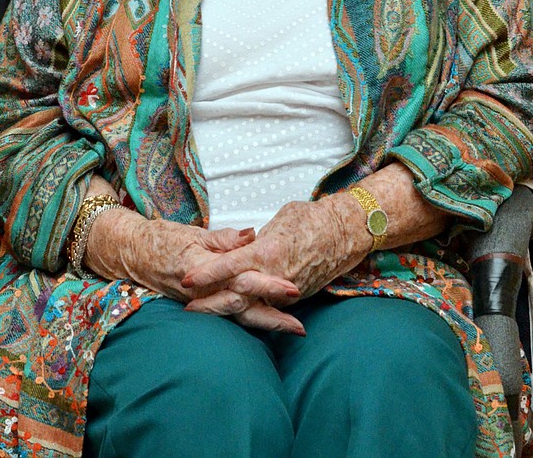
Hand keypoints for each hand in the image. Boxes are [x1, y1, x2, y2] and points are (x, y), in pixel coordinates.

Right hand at [86, 211, 301, 331]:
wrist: (131, 255)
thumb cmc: (162, 239)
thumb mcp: (193, 233)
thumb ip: (223, 238)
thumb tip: (252, 235)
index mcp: (204, 268)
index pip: (241, 278)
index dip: (267, 284)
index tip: (292, 288)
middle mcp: (203, 291)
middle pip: (243, 308)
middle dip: (273, 317)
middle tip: (300, 326)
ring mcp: (200, 302)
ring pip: (237, 317)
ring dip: (265, 324)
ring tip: (293, 329)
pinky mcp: (198, 306)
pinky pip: (225, 316)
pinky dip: (247, 321)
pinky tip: (266, 324)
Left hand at [181, 199, 366, 333]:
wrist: (346, 234)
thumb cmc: (311, 219)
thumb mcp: (280, 219)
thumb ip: (257, 238)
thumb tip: (242, 245)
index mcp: (268, 252)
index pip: (230, 266)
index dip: (207, 274)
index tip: (187, 280)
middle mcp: (275, 276)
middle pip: (237, 296)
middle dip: (211, 304)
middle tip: (188, 308)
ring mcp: (286, 291)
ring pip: (252, 307)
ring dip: (227, 311)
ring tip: (204, 313)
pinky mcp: (296, 298)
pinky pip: (268, 307)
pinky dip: (251, 312)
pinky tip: (234, 313)